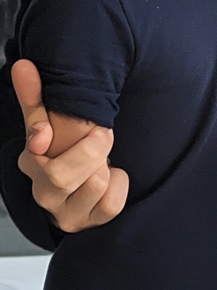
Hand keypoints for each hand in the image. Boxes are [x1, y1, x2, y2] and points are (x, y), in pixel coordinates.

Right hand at [12, 59, 127, 231]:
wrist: (81, 193)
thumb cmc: (66, 153)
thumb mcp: (52, 123)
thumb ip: (37, 96)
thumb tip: (23, 66)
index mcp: (31, 162)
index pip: (31, 153)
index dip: (39, 140)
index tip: (44, 134)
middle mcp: (43, 191)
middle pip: (63, 175)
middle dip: (93, 149)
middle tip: (101, 136)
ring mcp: (64, 211)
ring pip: (93, 186)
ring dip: (106, 168)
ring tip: (101, 163)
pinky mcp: (87, 223)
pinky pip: (111, 204)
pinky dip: (119, 186)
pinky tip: (111, 178)